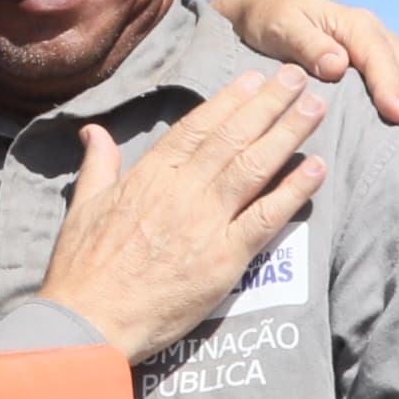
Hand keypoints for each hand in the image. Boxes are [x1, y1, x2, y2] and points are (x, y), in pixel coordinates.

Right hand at [34, 65, 327, 361]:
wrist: (89, 320)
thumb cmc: (82, 269)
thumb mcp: (83, 206)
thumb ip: (98, 165)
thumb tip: (93, 131)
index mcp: (149, 176)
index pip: (197, 127)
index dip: (230, 100)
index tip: (255, 80)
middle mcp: (182, 191)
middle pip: (233, 138)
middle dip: (269, 104)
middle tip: (297, 77)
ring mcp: (205, 223)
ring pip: (254, 167)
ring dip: (288, 134)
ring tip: (316, 107)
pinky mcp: (224, 259)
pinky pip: (265, 218)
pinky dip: (293, 191)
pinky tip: (317, 168)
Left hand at [210, 0, 398, 161]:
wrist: (271, 15)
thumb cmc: (274, 22)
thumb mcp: (282, 26)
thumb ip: (307, 44)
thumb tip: (338, 64)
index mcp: (357, 27)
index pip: (380, 58)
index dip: (390, 86)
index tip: (398, 117)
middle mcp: (382, 41)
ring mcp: (392, 59)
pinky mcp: (392, 78)